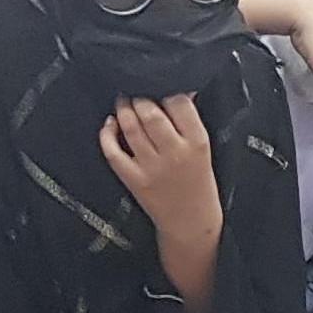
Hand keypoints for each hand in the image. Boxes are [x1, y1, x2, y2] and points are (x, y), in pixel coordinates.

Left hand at [98, 95, 220, 244]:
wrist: (192, 222)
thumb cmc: (199, 183)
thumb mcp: (205, 149)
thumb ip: (191, 122)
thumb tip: (181, 91)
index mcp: (197, 142)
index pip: (178, 103)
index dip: (167, 90)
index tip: (162, 89)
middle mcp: (174, 153)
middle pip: (150, 113)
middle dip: (140, 98)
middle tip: (137, 94)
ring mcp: (152, 167)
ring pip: (130, 128)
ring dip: (123, 110)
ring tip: (124, 103)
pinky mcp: (134, 179)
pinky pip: (113, 151)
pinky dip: (107, 134)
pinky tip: (110, 125)